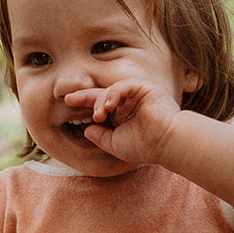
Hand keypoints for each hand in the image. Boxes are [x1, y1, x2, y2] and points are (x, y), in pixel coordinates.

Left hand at [65, 78, 183, 164]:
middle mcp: (127, 103)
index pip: (99, 105)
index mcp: (121, 115)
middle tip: (69, 99)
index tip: (67, 102)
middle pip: (101, 94)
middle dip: (84, 96)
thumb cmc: (144, 146)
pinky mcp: (144, 88)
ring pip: (110, 90)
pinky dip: (113, 94)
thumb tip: (85, 129)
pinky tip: (108, 106)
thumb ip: (99, 136)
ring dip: (100, 101)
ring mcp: (136, 94)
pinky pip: (124, 85)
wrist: (166, 144)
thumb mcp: (114, 143)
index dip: (83, 103)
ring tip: (98, 114)